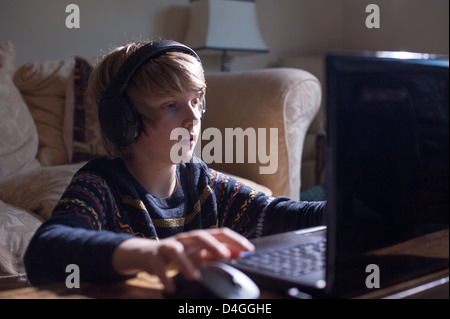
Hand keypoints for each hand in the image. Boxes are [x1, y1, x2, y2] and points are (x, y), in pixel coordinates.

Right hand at [112, 228, 253, 292]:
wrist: (149, 254)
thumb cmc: (180, 253)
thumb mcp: (200, 253)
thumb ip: (218, 253)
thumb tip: (239, 253)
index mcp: (199, 237)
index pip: (220, 233)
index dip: (235, 239)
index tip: (249, 249)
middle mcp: (185, 239)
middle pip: (200, 236)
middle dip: (213, 245)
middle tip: (225, 256)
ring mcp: (169, 246)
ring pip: (176, 250)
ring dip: (185, 263)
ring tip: (193, 276)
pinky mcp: (156, 258)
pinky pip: (159, 267)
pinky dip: (165, 278)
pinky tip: (171, 288)